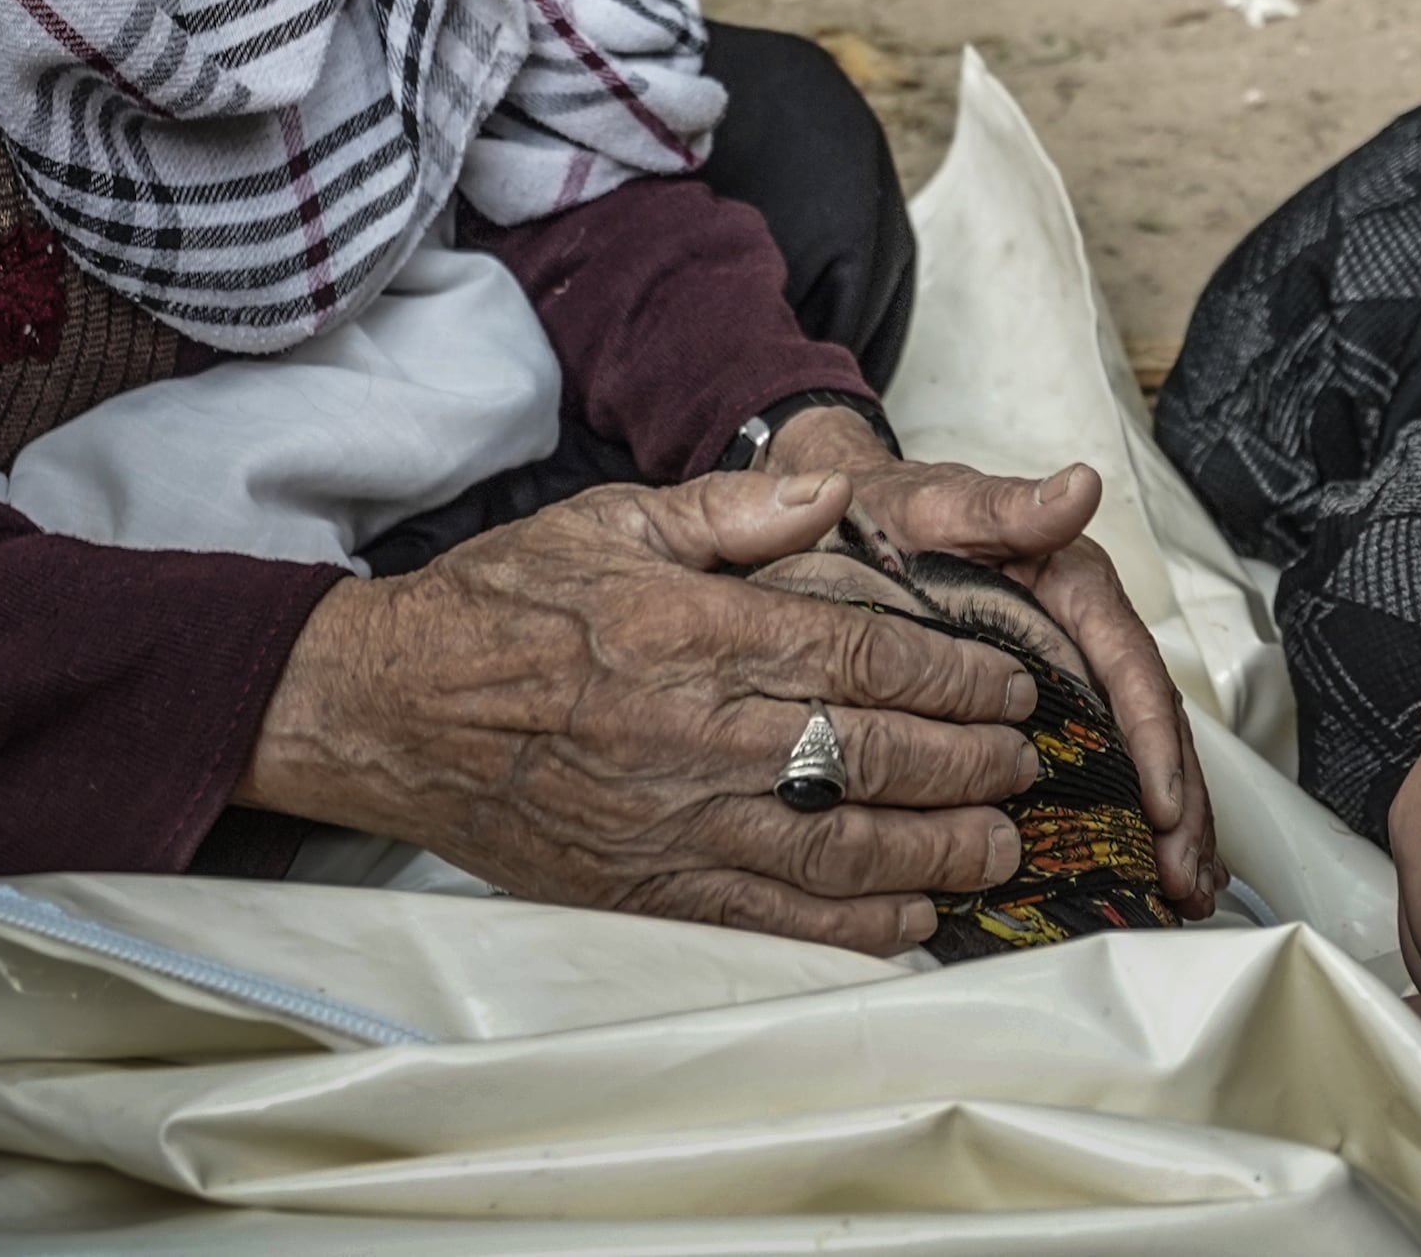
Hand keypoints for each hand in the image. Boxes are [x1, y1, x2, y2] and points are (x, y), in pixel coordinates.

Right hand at [241, 464, 1039, 951]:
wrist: (393, 709)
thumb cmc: (507, 603)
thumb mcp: (613, 517)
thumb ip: (733, 510)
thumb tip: (831, 494)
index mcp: (695, 633)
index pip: (860, 659)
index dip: (953, 677)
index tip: (1012, 682)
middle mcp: (693, 734)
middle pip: (867, 758)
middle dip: (968, 764)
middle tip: (1027, 761)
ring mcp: (671, 821)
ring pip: (835, 849)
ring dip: (934, 852)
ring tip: (999, 846)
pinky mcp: (645, 887)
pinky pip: (770, 917)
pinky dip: (851, 924)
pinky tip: (911, 917)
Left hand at [769, 410, 1221, 910]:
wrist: (842, 522)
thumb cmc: (891, 512)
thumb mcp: (938, 504)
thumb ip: (1007, 505)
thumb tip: (1080, 485)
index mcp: (1073, 584)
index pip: (1130, 665)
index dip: (1154, 739)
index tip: (1165, 805)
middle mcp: (1081, 635)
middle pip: (1150, 722)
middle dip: (1179, 804)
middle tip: (1185, 876)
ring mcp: (1064, 677)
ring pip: (1134, 754)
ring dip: (1166, 824)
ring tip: (1182, 891)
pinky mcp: (1040, 709)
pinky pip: (1095, 766)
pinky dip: (1125, 821)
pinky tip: (1140, 871)